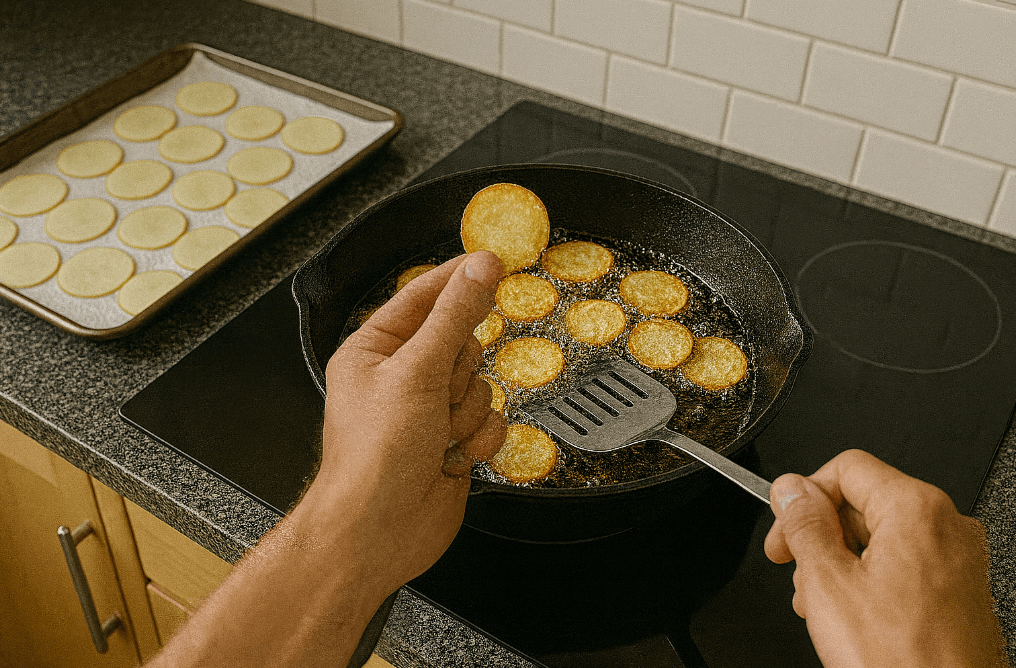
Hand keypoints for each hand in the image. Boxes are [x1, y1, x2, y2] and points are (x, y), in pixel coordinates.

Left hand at [147, 252, 506, 667]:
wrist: (378, 531)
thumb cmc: (373, 455)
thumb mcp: (417, 371)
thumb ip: (456, 316)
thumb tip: (480, 269)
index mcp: (375, 350)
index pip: (422, 297)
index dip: (457, 279)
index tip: (492, 261)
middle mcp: (401, 377)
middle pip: (461, 342)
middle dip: (458, 371)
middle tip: (437, 392)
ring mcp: (427, 411)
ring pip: (480, 384)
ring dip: (466, 411)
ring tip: (437, 434)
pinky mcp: (451, 441)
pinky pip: (490, 420)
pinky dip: (477, 438)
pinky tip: (451, 456)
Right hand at [765, 449, 1008, 667]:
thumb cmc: (900, 661)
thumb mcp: (827, 582)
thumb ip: (804, 524)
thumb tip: (791, 490)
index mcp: (916, 509)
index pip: (846, 468)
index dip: (803, 496)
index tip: (782, 524)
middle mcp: (947, 526)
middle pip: (863, 502)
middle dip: (820, 534)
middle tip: (792, 566)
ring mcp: (957, 560)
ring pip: (880, 536)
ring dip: (839, 561)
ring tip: (818, 602)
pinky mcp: (958, 590)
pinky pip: (903, 564)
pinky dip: (868, 580)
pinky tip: (848, 614)